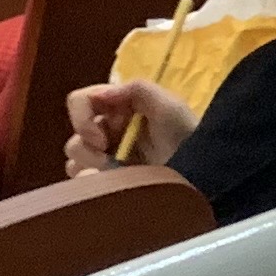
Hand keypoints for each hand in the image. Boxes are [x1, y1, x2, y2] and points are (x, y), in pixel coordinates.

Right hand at [66, 77, 197, 179]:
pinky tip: (111, 186)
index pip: (80, 101)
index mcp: (118, 106)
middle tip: (110, 160)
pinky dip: (90, 183)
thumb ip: (137, 89)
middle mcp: (108, 129)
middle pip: (75, 135)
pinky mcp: (110, 180)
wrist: (200, 171)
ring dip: (89, 166)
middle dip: (88, 149)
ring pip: (74, 161)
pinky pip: (83, 182)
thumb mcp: (169, 105)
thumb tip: (102, 93)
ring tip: (116, 174)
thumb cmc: (187, 134)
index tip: (100, 137)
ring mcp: (107, 157)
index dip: (82, 118)